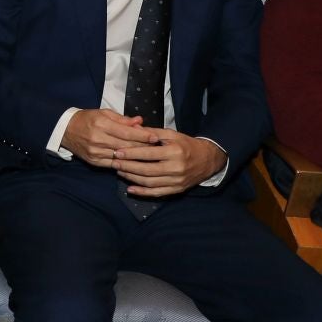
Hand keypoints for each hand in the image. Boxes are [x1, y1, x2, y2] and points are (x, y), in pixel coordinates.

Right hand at [59, 108, 159, 168]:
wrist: (66, 130)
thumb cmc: (88, 119)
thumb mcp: (104, 113)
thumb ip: (123, 119)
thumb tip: (140, 122)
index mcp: (101, 124)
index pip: (127, 132)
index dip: (142, 135)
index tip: (155, 137)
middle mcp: (98, 139)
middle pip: (126, 146)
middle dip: (143, 147)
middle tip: (156, 148)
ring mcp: (95, 152)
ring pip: (122, 157)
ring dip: (136, 157)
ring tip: (149, 156)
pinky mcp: (94, 161)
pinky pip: (114, 164)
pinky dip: (125, 163)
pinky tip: (134, 162)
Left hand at [113, 130, 227, 197]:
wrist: (208, 159)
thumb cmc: (186, 144)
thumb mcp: (172, 134)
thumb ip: (152, 133)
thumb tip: (133, 128)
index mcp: (174, 152)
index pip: (148, 154)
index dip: (131, 153)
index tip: (117, 151)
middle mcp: (176, 168)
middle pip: (147, 170)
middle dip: (128, 166)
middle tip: (114, 162)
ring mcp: (176, 181)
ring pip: (150, 182)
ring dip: (132, 178)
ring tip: (119, 171)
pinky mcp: (177, 190)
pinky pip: (157, 193)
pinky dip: (142, 192)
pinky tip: (130, 189)